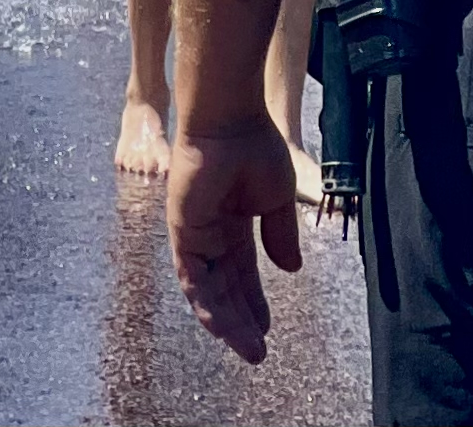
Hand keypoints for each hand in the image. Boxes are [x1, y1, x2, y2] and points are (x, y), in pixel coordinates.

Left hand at [167, 114, 302, 365]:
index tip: (267, 329)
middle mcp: (210, 229)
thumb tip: (290, 271)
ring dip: (226, 322)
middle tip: (257, 352)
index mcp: (233, 220)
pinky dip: (205, 304)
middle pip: (224, 286)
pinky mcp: (181, 230)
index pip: (241, 271)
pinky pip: (191, 277)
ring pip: (208, 290)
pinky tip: (222, 328)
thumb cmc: (254, 146)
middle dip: (241, 320)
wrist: (230, 120)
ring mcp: (194, 231)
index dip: (253, 300)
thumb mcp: (277, 198)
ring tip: (248, 349)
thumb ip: (281, 234)